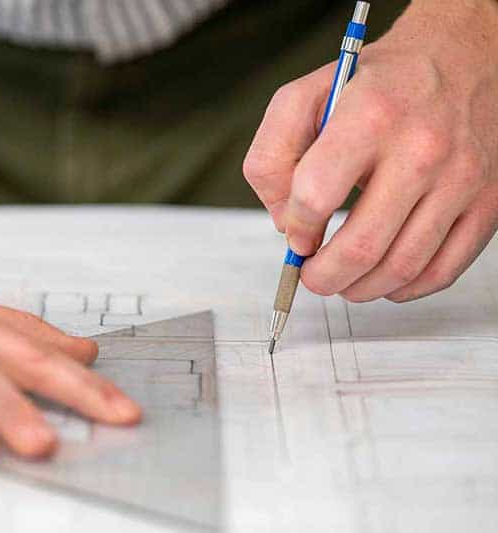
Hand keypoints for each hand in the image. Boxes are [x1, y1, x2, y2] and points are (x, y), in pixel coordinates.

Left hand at [244, 0, 497, 301]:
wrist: (461, 57)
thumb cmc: (379, 83)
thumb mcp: (306, 97)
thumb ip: (272, 156)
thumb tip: (283, 221)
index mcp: (370, 116)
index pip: (315, 194)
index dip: (296, 226)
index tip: (296, 233)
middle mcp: (421, 149)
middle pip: (360, 245)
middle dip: (323, 276)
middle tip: (311, 277)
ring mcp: (460, 180)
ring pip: (401, 267)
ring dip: (360, 289)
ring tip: (342, 281)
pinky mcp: (486, 203)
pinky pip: (443, 271)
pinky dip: (404, 289)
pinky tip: (384, 278)